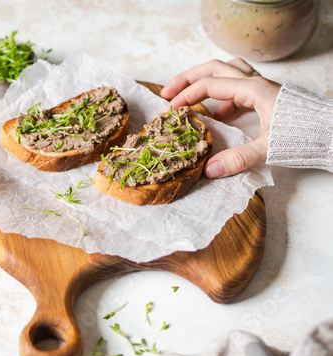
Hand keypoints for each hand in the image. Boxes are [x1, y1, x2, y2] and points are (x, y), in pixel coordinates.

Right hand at [160, 58, 280, 177]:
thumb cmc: (306, 135)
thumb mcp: (269, 148)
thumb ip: (237, 158)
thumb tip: (209, 170)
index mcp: (253, 89)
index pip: (210, 85)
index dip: (186, 96)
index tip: (170, 110)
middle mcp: (255, 83)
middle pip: (214, 68)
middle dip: (187, 79)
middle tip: (168, 93)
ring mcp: (261, 88)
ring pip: (227, 72)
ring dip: (205, 81)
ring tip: (189, 97)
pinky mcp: (266, 98)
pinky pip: (238, 88)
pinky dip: (222, 97)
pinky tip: (219, 116)